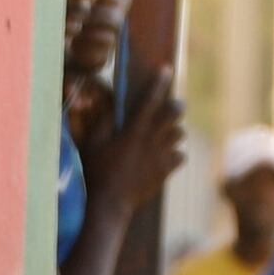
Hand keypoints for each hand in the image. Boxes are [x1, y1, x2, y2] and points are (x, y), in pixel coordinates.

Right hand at [88, 61, 184, 208]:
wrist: (109, 205)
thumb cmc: (96, 172)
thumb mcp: (93, 144)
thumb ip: (101, 123)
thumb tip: (107, 106)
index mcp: (134, 129)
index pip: (151, 98)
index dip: (160, 81)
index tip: (166, 69)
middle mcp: (151, 140)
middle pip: (175, 113)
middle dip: (175, 106)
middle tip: (169, 108)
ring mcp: (160, 157)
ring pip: (180, 134)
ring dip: (174, 131)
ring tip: (165, 134)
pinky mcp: (164, 173)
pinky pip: (180, 157)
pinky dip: (176, 154)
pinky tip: (166, 156)